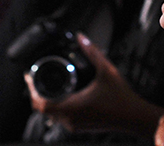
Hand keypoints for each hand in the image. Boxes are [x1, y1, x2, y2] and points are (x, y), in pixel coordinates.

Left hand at [25, 34, 162, 135]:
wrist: (133, 117)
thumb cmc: (121, 98)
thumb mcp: (106, 71)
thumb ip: (92, 52)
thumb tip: (81, 37)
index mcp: (73, 107)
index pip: (41, 104)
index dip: (32, 90)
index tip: (30, 77)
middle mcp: (70, 119)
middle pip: (43, 110)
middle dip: (37, 94)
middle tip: (35, 79)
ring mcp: (75, 125)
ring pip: (52, 115)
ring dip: (47, 101)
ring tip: (47, 84)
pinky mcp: (80, 127)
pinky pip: (61, 117)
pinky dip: (57, 106)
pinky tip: (64, 94)